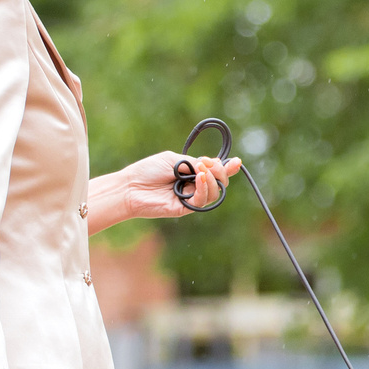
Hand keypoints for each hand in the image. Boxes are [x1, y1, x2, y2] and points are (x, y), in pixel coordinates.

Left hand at [88, 152, 239, 230]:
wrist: (131, 187)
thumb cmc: (148, 171)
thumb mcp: (175, 160)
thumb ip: (196, 162)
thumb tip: (216, 163)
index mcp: (191, 173)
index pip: (214, 171)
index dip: (226, 168)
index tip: (236, 162)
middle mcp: (193, 186)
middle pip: (218, 183)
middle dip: (221, 172)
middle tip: (211, 165)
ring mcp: (190, 198)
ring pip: (214, 193)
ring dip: (212, 179)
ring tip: (201, 170)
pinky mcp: (185, 209)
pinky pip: (203, 201)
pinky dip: (205, 189)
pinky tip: (199, 178)